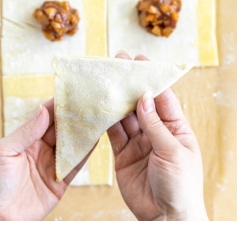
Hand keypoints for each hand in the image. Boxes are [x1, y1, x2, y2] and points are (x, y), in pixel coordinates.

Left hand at [0, 98, 89, 219]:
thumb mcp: (4, 152)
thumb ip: (25, 132)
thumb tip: (43, 110)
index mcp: (22, 140)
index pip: (42, 118)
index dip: (55, 106)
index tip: (70, 93)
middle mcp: (37, 151)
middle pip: (59, 131)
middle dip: (72, 117)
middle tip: (89, 102)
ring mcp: (48, 167)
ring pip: (69, 147)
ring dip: (81, 134)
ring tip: (96, 118)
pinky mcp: (57, 185)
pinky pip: (74, 167)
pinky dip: (84, 155)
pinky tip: (94, 141)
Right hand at [107, 52, 207, 220]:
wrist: (166, 218)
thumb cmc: (181, 187)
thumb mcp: (173, 152)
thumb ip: (155, 125)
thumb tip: (144, 97)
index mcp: (176, 130)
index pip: (162, 99)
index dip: (150, 79)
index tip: (138, 61)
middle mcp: (157, 133)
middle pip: (140, 103)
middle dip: (128, 85)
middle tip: (115, 63)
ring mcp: (139, 144)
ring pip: (123, 116)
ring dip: (113, 100)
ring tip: (100, 82)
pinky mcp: (122, 155)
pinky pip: (112, 133)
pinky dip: (103, 120)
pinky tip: (95, 107)